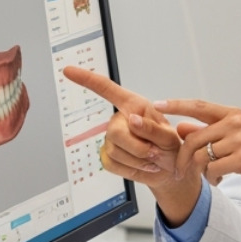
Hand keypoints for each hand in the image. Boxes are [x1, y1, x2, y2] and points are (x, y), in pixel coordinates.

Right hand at [63, 66, 200, 218]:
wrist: (170, 171)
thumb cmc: (172, 147)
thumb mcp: (169, 136)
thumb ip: (152, 128)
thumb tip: (131, 119)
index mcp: (134, 106)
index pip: (107, 89)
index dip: (87, 79)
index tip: (68, 70)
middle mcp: (119, 120)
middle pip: (115, 132)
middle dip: (138, 146)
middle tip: (155, 152)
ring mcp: (111, 139)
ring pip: (116, 151)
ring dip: (138, 160)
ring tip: (153, 159)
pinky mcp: (108, 157)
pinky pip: (113, 165)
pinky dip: (131, 169)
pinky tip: (143, 166)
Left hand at [158, 98, 240, 218]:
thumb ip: (212, 131)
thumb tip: (181, 127)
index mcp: (235, 114)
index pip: (199, 106)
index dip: (176, 105)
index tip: (157, 104)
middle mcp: (236, 123)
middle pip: (192, 138)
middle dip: (180, 158)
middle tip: (178, 172)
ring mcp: (240, 140)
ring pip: (200, 156)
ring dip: (200, 172)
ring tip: (211, 177)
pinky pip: (212, 170)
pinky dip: (212, 178)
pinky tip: (221, 180)